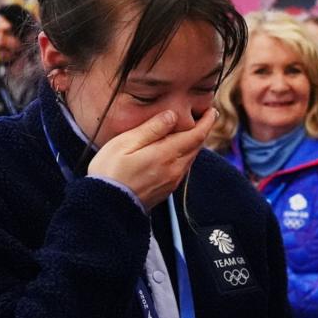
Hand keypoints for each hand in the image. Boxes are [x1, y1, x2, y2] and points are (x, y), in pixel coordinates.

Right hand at [87, 109, 217, 209]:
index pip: (196, 135)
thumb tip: (172, 115)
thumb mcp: (125, 143)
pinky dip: (185, 156)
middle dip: (202, 130)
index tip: (212, 110)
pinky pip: (183, 169)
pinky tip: (175, 151)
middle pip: (197, 147)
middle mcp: (174, 169)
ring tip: (189, 130)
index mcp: (166, 155)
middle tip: (203, 117)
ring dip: (193, 144)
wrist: (106, 207)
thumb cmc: (110, 172)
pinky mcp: (166, 190)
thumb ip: (151, 129)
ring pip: (191, 158)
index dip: (206, 121)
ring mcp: (172, 181)